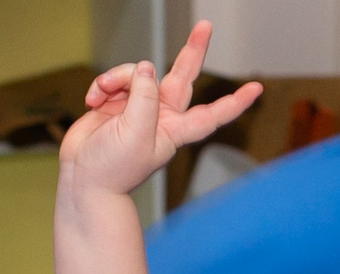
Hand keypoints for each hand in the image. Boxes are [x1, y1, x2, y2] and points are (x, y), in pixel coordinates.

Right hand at [60, 21, 260, 197]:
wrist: (83, 180)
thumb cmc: (113, 169)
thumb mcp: (135, 133)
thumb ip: (144, 97)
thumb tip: (146, 68)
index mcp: (174, 130)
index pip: (212, 114)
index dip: (234, 102)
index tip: (256, 89)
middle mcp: (159, 115)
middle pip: (182, 76)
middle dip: (192, 51)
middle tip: (205, 27)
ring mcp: (137, 107)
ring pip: (138, 73)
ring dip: (117, 78)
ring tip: (102, 94)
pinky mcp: (115, 102)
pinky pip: (114, 80)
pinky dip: (101, 86)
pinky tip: (91, 100)